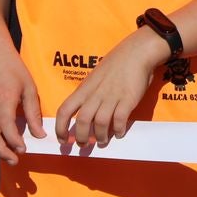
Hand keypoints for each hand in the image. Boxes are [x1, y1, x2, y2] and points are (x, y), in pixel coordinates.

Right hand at [0, 41, 45, 164]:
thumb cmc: (11, 66)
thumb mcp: (28, 85)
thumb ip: (33, 111)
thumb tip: (39, 134)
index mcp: (4, 98)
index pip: (6, 127)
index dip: (14, 141)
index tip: (24, 149)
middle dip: (2, 152)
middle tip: (15, 161)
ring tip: (9, 155)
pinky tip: (2, 140)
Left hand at [54, 29, 168, 147]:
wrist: (137, 52)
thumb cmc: (115, 64)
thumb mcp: (95, 77)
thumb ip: (89, 94)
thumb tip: (85, 114)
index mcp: (85, 88)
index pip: (65, 110)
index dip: (60, 128)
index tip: (62, 140)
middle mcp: (96, 94)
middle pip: (83, 120)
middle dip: (81, 137)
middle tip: (84, 145)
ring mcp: (112, 96)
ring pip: (101, 123)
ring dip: (101, 136)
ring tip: (102, 141)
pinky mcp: (128, 99)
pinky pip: (120, 119)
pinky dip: (118, 129)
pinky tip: (119, 133)